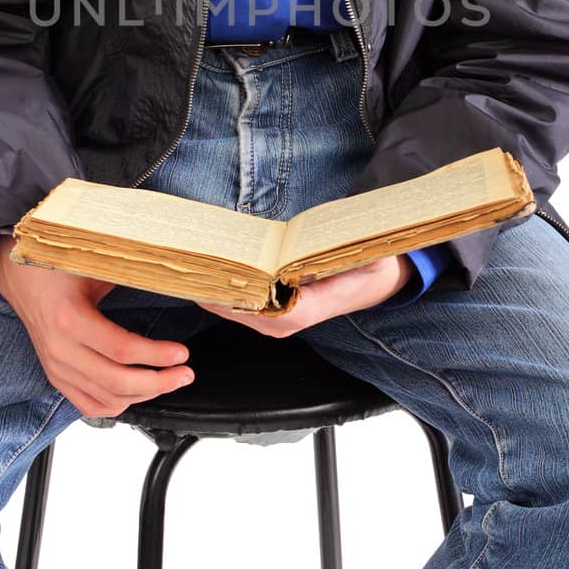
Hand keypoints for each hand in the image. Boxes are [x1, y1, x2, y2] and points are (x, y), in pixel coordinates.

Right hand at [0, 235, 194, 416]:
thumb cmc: (54, 266)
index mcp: (69, 319)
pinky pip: (89, 405)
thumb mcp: (92, 265)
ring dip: (144, 395)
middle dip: (159, 381)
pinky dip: (118, 404)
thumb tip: (169, 278)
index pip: (121, 349)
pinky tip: (139, 392)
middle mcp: (60, 350)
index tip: (181, 353)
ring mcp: (56, 368)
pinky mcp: (57, 377)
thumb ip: (127, 275)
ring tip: (169, 380)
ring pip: (107, 398)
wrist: (18, 276)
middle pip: (117, 381)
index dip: (156, 355)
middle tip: (184, 373)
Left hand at [194, 253, 413, 337]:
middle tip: (190, 266)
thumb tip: (323, 247)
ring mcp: (280, 320)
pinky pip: (243, 304)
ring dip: (216, 289)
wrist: (379, 281)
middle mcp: (289, 321)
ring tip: (192, 266)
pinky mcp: (275, 312)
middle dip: (215, 289)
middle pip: (241, 310)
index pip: (261, 308)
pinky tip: (209, 272)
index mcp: (308, 309)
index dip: (233, 295)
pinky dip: (225, 290)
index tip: (211, 278)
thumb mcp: (369, 257)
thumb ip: (347, 253)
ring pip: (238, 309)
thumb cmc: (371, 268)